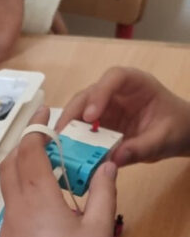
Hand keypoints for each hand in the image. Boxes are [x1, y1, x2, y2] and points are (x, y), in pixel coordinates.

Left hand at [0, 106, 117, 236]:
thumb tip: (107, 164)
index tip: (46, 113)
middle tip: (45, 133)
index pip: (29, 151)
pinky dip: (21, 187)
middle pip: (10, 162)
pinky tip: (44, 199)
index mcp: (38, 197)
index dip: (36, 129)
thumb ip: (104, 191)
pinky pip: (10, 202)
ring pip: (6, 183)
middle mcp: (15, 205)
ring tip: (46, 162)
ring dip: (20, 164)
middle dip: (25, 142)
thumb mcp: (100, 228)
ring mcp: (7, 223)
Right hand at [57, 67, 189, 165]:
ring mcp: (103, 107)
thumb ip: (141, 148)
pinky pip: (81, 128)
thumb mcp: (164, 139)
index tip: (90, 116)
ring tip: (58, 146)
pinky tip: (65, 151)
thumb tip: (114, 159)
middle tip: (61, 135)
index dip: (99, 94)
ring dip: (67, 128)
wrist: (179, 134)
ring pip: (78, 111)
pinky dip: (72, 139)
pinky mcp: (97, 122)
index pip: (114, 78)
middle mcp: (114, 92)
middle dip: (73, 113)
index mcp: (136, 83)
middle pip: (88, 95)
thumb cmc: (177, 128)